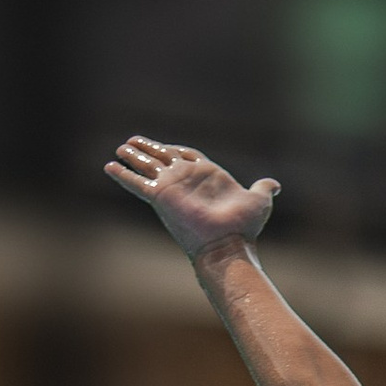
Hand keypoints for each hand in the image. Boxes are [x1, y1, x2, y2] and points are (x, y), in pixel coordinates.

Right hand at [105, 137, 281, 259]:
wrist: (227, 244)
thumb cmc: (243, 226)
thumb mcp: (258, 201)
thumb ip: (263, 189)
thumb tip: (275, 185)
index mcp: (205, 175)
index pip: (186, 155)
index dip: (175, 149)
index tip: (165, 145)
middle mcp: (186, 179)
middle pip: (163, 157)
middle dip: (149, 149)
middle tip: (132, 141)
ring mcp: (171, 186)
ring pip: (148, 166)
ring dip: (134, 157)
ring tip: (120, 148)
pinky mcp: (159, 196)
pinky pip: (136, 183)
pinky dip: (122, 175)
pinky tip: (109, 167)